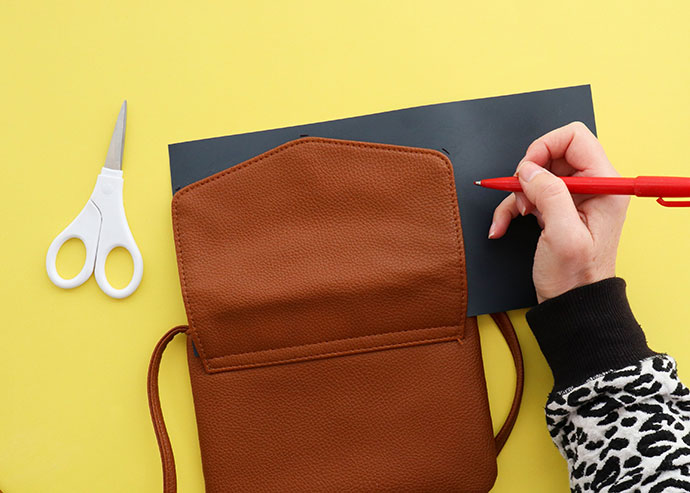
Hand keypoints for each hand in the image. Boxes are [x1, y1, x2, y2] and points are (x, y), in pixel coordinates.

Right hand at [489, 122, 628, 302]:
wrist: (571, 305)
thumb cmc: (575, 277)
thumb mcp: (563, 235)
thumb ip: (549, 194)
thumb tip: (528, 169)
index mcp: (604, 185)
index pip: (575, 137)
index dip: (545, 147)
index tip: (528, 170)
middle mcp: (591, 186)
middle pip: (552, 154)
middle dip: (528, 173)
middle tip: (522, 197)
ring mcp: (572, 198)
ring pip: (535, 175)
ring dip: (517, 194)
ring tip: (515, 216)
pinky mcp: (556, 210)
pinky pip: (528, 196)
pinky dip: (510, 209)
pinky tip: (501, 227)